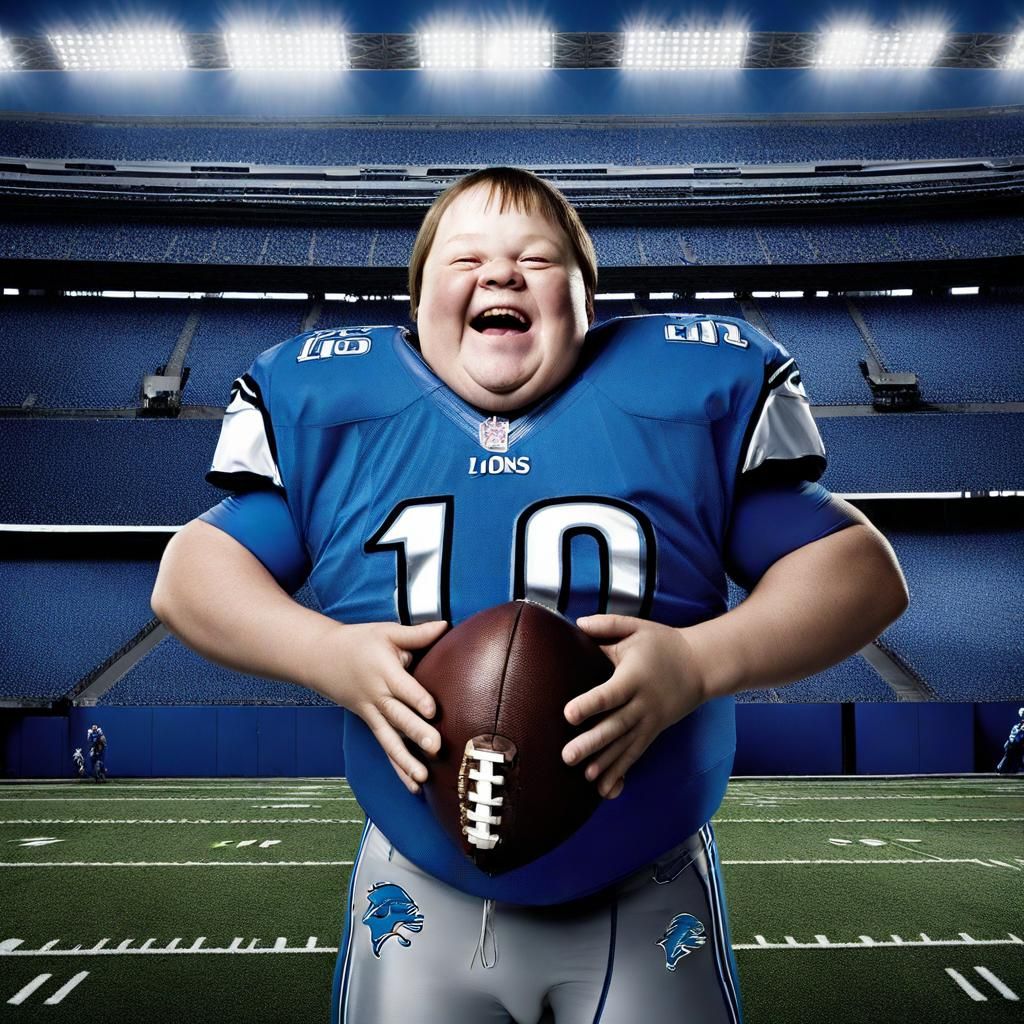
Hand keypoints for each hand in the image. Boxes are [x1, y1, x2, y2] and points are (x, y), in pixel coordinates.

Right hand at [305, 619, 447, 794]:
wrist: (320, 657)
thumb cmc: (359, 642)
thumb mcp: (387, 632)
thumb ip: (417, 633)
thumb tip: (446, 626)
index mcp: (384, 671)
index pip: (402, 687)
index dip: (417, 698)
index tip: (432, 710)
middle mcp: (377, 695)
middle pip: (397, 717)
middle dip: (416, 733)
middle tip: (435, 748)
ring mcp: (372, 712)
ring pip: (389, 739)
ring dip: (405, 760)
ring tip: (422, 779)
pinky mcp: (370, 723)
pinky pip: (385, 747)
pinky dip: (397, 767)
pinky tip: (413, 785)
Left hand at [562, 615, 706, 798]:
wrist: (702, 666)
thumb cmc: (663, 644)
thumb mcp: (637, 627)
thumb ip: (607, 625)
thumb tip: (577, 623)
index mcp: (634, 677)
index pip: (610, 693)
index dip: (590, 704)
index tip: (568, 714)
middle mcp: (642, 704)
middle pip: (615, 726)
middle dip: (591, 743)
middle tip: (567, 756)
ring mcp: (649, 721)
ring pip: (625, 746)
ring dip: (605, 763)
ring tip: (585, 778)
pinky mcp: (652, 732)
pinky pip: (635, 755)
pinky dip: (621, 771)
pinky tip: (604, 789)